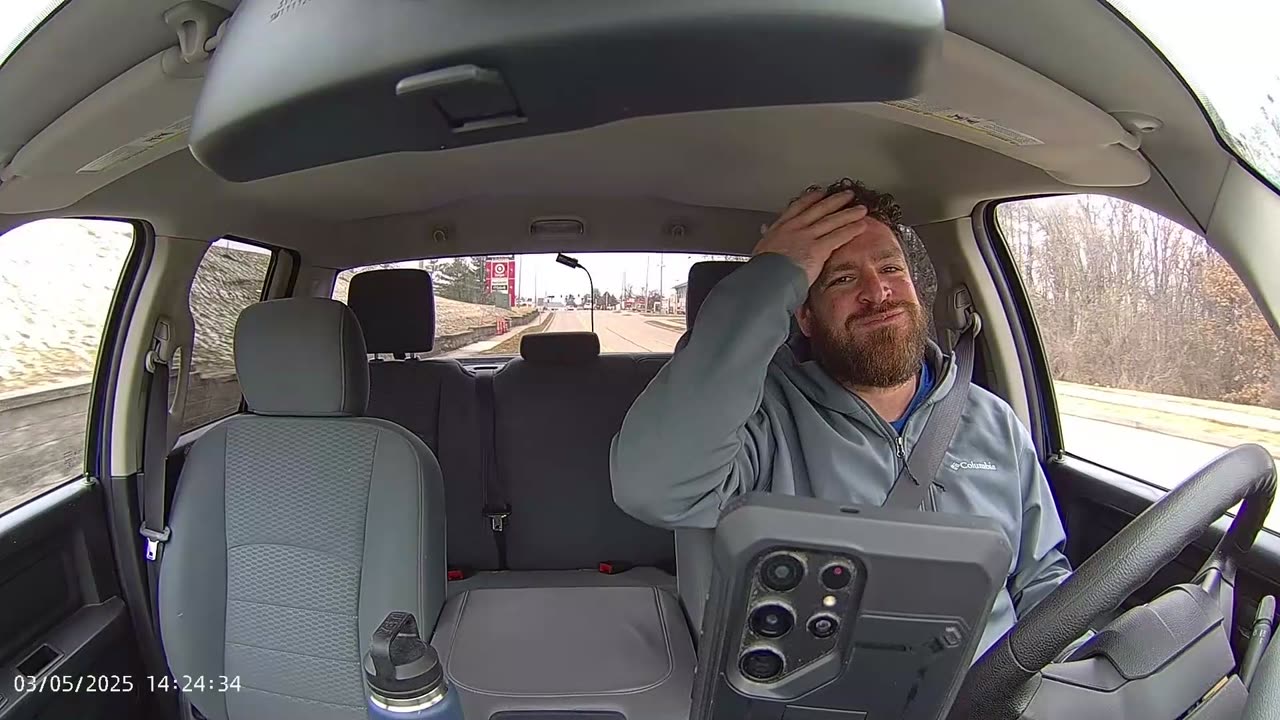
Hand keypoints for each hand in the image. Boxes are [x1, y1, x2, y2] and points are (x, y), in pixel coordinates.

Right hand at [752, 189, 868, 284]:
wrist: (766, 279)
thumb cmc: (761, 269)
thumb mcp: (760, 247)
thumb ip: (766, 236)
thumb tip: (764, 228)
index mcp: (780, 227)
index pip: (798, 207)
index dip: (811, 198)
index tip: (820, 193)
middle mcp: (795, 228)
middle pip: (819, 209)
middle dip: (835, 201)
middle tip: (847, 195)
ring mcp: (807, 236)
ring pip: (832, 221)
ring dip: (849, 213)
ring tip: (861, 209)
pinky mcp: (818, 248)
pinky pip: (838, 236)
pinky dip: (851, 229)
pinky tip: (861, 226)